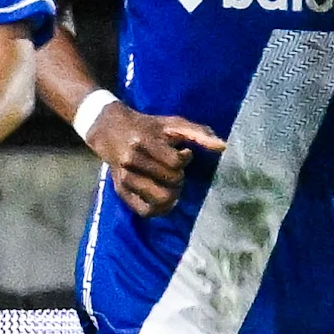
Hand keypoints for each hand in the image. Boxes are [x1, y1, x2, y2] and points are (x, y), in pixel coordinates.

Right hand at [87, 98, 225, 218]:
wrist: (110, 131)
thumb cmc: (147, 127)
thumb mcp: (172, 123)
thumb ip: (198, 133)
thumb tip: (223, 146)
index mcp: (143, 142)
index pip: (175, 162)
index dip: (185, 159)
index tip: (182, 153)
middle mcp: (131, 161)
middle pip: (171, 181)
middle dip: (179, 177)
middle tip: (174, 170)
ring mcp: (125, 178)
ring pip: (160, 198)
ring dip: (172, 194)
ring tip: (170, 185)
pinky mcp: (121, 191)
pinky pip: (144, 211)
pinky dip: (159, 209)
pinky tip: (165, 200)